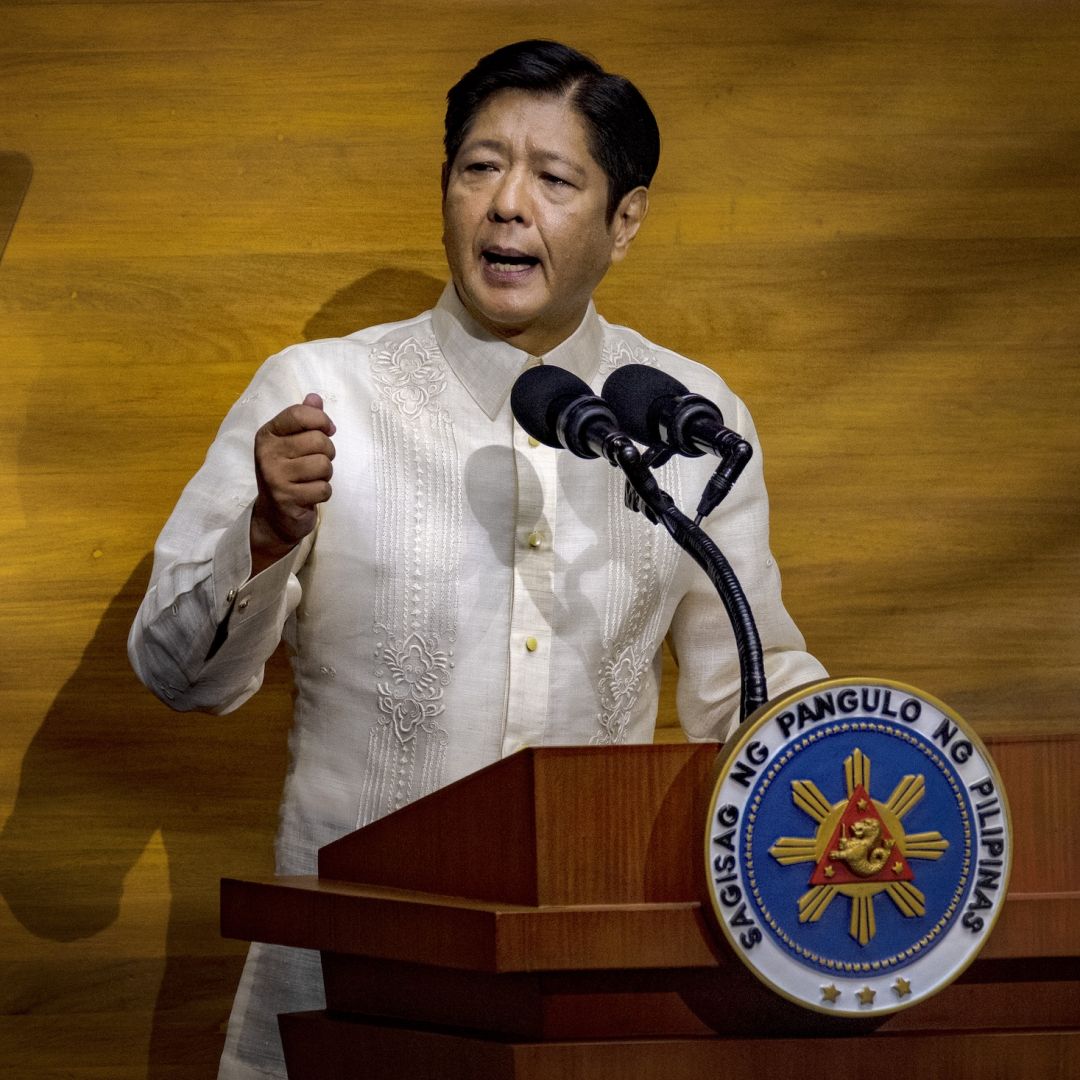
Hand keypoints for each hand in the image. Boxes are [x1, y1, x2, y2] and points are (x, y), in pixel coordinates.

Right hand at [249, 392, 335, 573]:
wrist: (274, 516)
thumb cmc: (288, 473)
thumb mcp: (292, 443)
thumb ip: (304, 420)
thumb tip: (315, 397)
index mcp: (268, 435)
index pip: (299, 414)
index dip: (321, 420)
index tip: (328, 430)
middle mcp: (267, 453)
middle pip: (318, 440)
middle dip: (327, 452)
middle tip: (318, 463)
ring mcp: (275, 477)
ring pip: (323, 465)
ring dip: (326, 475)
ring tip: (312, 479)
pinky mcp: (286, 498)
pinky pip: (323, 488)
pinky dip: (323, 493)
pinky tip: (310, 495)